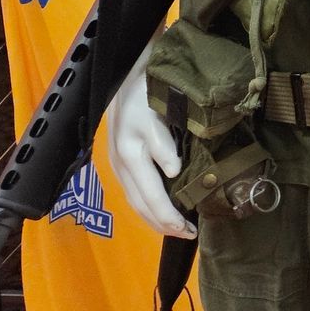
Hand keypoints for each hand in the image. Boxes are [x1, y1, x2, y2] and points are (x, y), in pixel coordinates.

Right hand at [106, 50, 194, 239]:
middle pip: (142, 206)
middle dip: (164, 224)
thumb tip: (173, 171)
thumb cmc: (146, 93)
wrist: (128, 75)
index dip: (170, 217)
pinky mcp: (122, 161)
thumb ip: (162, 143)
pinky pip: (134, 192)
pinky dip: (148, 206)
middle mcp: (122, 166)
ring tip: (178, 229)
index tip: (190, 229)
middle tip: (189, 235)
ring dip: (155, 219)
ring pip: (136, 202)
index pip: (151, 197)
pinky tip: (161, 210)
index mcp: (131, 157)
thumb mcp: (155, 113)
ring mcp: (119, 165)